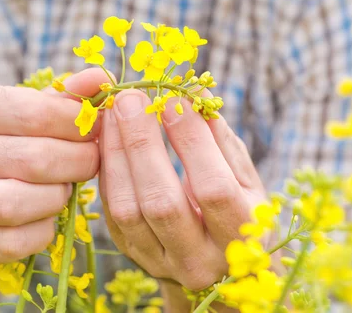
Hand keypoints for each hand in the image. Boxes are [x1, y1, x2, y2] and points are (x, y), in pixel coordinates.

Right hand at [0, 69, 106, 275]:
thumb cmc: (12, 148)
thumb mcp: (34, 115)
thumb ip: (68, 97)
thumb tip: (102, 79)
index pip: (38, 113)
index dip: (79, 124)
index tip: (96, 129)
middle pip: (37, 158)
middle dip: (79, 162)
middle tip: (92, 162)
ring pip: (22, 202)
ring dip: (58, 197)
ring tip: (64, 188)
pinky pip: (16, 240)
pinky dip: (42, 231)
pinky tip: (45, 218)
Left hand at [99, 90, 266, 290]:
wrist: (217, 262)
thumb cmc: (237, 209)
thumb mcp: (244, 178)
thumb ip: (220, 138)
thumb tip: (195, 90)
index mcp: (239, 237)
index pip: (214, 188)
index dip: (192, 140)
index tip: (174, 98)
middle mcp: (198, 261)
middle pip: (162, 202)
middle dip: (143, 143)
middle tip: (132, 99)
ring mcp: (159, 262)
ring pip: (127, 209)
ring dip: (116, 154)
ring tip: (114, 113)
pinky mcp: (131, 253)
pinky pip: (111, 211)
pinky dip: (107, 169)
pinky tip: (108, 137)